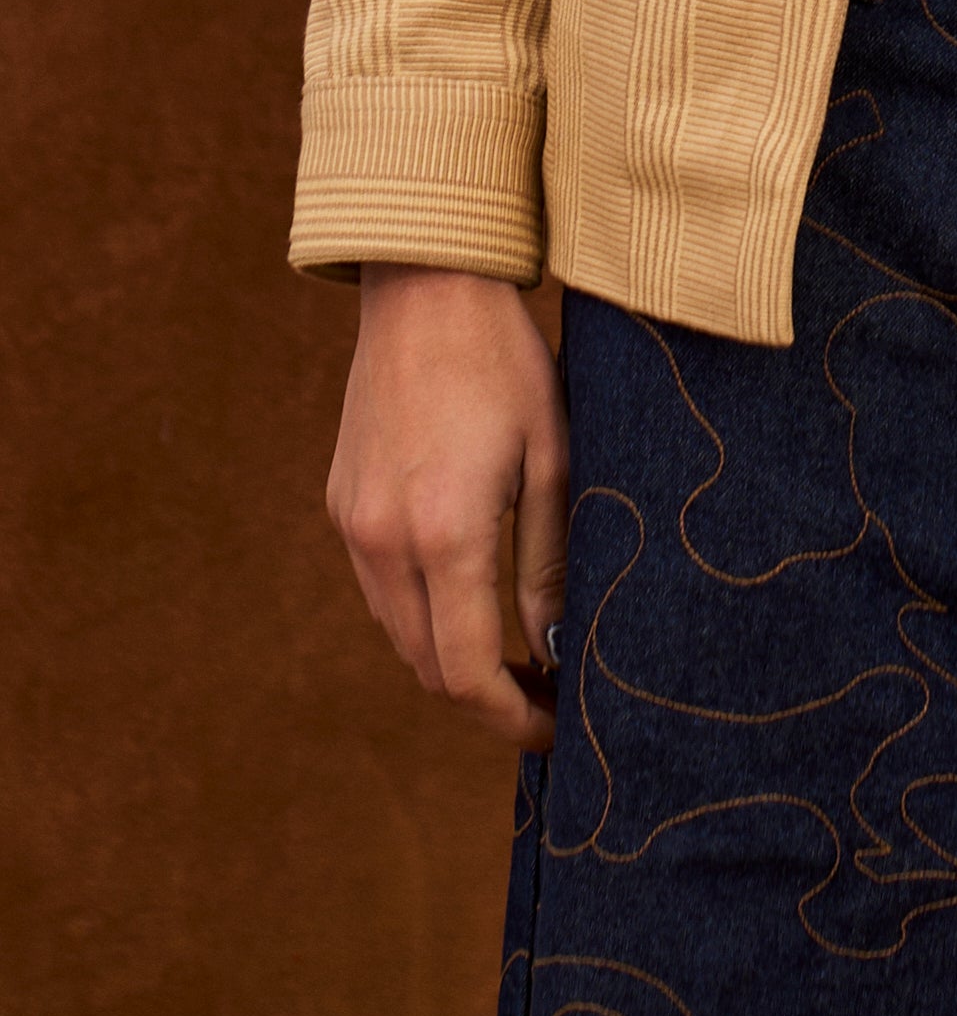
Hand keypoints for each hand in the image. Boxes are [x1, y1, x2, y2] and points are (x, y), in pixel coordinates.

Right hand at [327, 268, 568, 751]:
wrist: (425, 286)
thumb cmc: (505, 362)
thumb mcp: (554, 457)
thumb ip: (550, 561)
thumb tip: (553, 645)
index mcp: (445, 533)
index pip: (468, 670)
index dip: (511, 716)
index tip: (553, 729)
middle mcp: (384, 541)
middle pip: (428, 666)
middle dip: (485, 697)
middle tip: (545, 695)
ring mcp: (354, 524)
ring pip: (399, 634)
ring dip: (450, 658)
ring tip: (515, 654)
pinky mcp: (342, 503)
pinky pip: (379, 589)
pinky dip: (421, 614)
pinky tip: (469, 596)